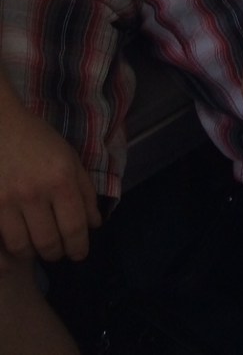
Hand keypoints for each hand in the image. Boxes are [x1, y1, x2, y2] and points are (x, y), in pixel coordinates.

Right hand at [0, 105, 100, 261]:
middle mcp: (33, 194)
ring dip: (32, 253)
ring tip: (38, 248)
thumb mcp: (71, 160)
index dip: (79, 247)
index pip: (74, 227)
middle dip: (57, 253)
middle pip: (48, 242)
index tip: (80, 254)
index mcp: (60, 180)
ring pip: (20, 247)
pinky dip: (8, 250)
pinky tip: (17, 246)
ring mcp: (5, 201)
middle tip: (59, 252)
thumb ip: (85, 193)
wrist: (0, 127)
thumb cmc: (39, 141)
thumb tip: (94, 225)